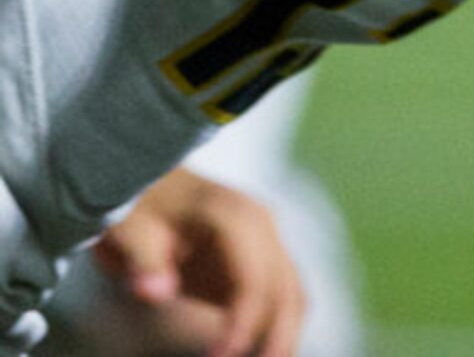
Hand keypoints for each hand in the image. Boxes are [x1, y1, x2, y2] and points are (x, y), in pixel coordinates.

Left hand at [87, 167, 304, 356]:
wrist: (146, 185)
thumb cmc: (135, 207)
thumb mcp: (128, 228)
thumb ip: (143, 260)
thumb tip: (156, 292)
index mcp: (235, 215)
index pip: (254, 278)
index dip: (243, 323)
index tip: (218, 356)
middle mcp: (262, 225)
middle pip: (285, 289)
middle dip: (275, 337)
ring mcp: (266, 242)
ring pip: (293, 294)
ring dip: (285, 335)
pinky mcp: (259, 261)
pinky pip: (281, 297)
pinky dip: (277, 327)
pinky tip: (263, 355)